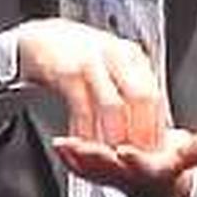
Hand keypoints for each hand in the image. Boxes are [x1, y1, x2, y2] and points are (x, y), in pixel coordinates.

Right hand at [17, 17, 162, 148]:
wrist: (41, 39)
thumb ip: (129, 93)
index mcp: (131, 57)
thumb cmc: (78, 58)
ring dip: (114, 136)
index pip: (155, 94)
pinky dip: (85, 131)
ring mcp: (92, 61)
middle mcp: (116, 55)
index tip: (153, 152)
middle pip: (140, 97)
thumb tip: (149, 129)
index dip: (156, 127)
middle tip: (135, 157)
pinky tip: (83, 143)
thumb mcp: (110, 68)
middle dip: (140, 133)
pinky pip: (82, 108)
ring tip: (111, 156)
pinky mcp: (67, 71)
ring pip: (112, 106)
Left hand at [52, 128, 196, 196]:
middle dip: (96, 158)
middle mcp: (131, 177)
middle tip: (81, 146)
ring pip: (93, 170)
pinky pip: (82, 169)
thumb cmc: (172, 163)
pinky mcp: (99, 173)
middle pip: (112, 170)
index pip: (146, 168)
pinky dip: (70, 158)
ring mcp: (113, 177)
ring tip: (65, 144)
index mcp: (154, 172)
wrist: (160, 185)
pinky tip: (60, 146)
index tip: (126, 151)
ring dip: (78, 158)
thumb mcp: (190, 154)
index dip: (136, 161)